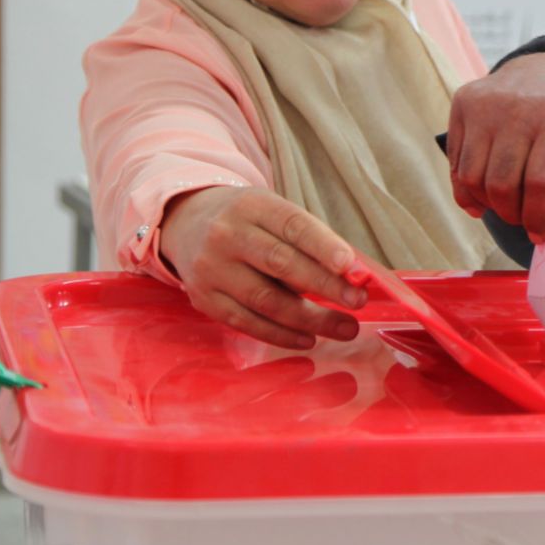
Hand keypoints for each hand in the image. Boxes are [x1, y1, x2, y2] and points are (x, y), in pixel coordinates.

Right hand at [158, 186, 367, 349]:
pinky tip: (308, 339)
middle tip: (358, 302)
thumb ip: (310, 240)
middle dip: (325, 286)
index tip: (352, 267)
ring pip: (266, 300)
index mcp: (253, 206)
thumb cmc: (248, 221)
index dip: (324, 246)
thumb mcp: (273, 213)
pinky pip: (246, 323)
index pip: (293, 225)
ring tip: (345, 328)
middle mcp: (227, 235)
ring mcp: (212, 269)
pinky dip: (281, 335)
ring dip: (310, 319)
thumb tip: (354, 275)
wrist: (186, 223)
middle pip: (281, 264)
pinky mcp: (204, 299)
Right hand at [446, 52, 544, 240]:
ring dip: (488, 203)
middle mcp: (520, 107)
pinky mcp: (464, 103)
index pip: (540, 182)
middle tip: (522, 218)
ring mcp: (487, 104)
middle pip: (501, 185)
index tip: (539, 232)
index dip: (537, 217)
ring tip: (506, 201)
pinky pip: (456, 163)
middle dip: (512, 214)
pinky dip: (468, 188)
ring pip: (472, 178)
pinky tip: (485, 189)